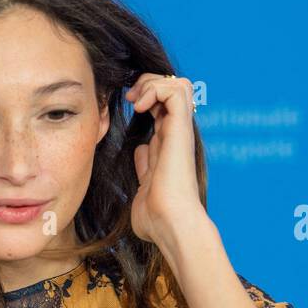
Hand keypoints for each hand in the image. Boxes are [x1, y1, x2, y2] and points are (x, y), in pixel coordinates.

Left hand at [125, 73, 207, 250]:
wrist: (170, 224)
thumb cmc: (156, 216)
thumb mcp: (144, 184)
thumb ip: (144, 166)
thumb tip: (141, 151)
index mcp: (167, 145)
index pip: (162, 107)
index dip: (145, 98)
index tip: (126, 108)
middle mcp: (175, 135)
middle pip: (171, 89)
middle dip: (147, 84)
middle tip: (129, 99)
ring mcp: (179, 132)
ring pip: (178, 84)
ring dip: (153, 83)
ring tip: (136, 100)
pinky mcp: (181, 130)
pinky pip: (177, 90)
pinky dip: (156, 89)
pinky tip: (140, 107)